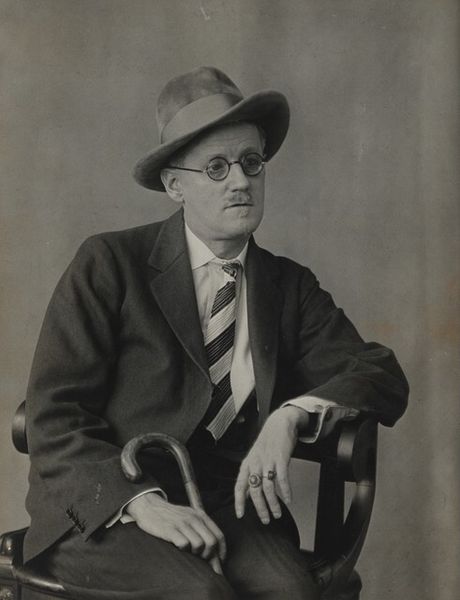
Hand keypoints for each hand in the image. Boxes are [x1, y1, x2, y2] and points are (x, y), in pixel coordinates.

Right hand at [126, 492, 225, 572]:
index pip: (219, 536)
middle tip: (202, 560)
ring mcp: (182, 523)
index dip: (221, 552)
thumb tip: (213, 552)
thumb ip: (201, 530)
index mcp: (200, 515)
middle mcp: (194, 518)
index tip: (219, 562)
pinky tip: (178, 548)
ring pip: (199, 545)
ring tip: (189, 552)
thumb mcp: (189, 517)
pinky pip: (184, 544)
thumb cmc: (171, 516)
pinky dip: (183, 550)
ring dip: (196, 554)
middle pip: (211, 542)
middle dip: (209, 556)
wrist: (150, 506)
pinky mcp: (170, 529)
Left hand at [234, 406, 309, 523]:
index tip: (240, 514)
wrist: (279, 423)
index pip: (239, 485)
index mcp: (247, 463)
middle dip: (260, 508)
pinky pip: (282, 479)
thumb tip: (247, 495)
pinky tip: (288, 500)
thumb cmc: (268, 442)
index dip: (239, 501)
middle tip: (265, 519)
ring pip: (268, 487)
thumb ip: (251, 475)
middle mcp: (255, 463)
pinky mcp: (280, 458)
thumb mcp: (255, 457)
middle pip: (255, 490)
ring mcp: (268, 460)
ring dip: (273, 503)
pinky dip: (285, 491)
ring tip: (277, 513)